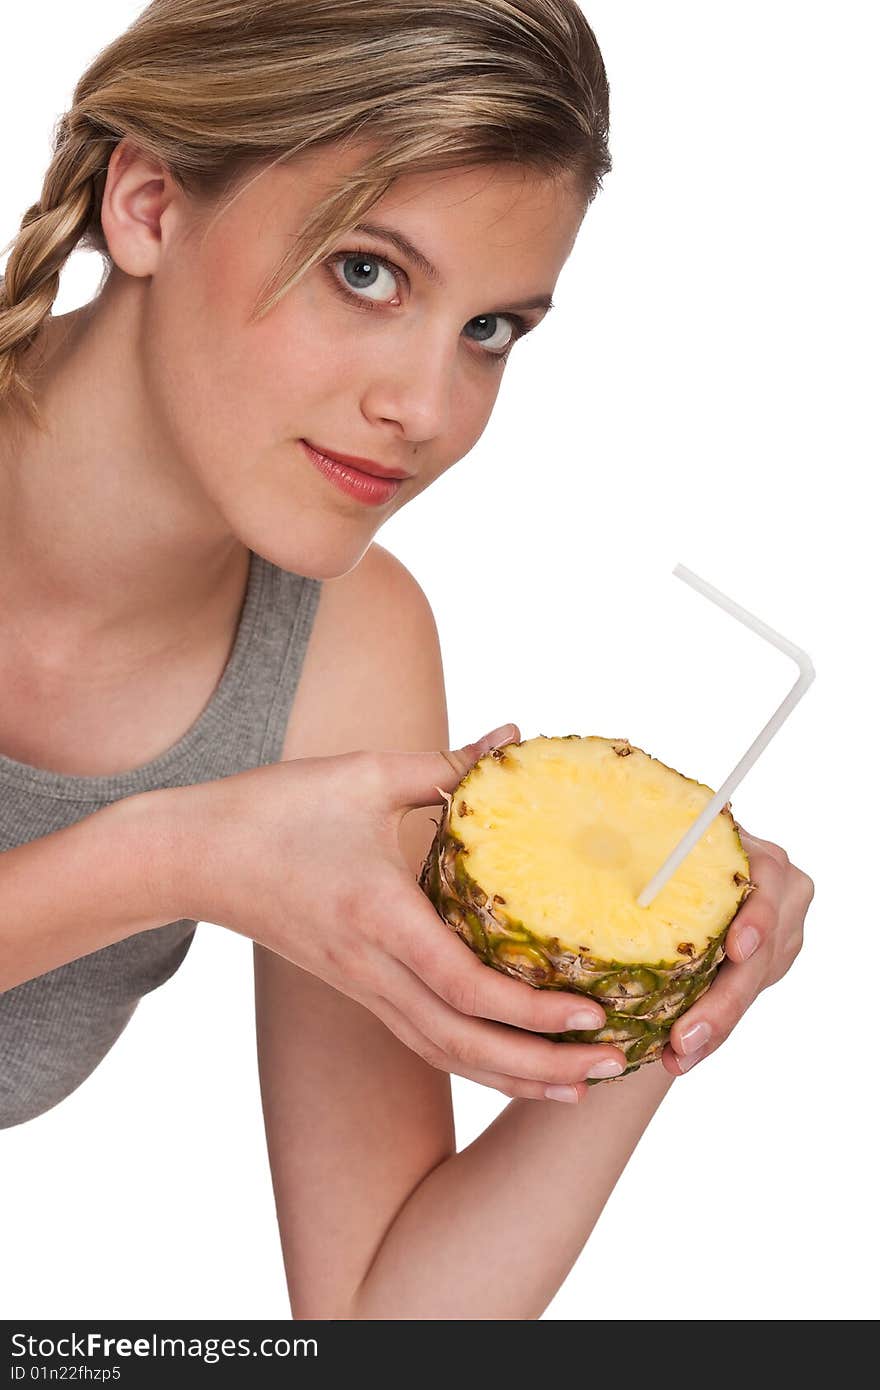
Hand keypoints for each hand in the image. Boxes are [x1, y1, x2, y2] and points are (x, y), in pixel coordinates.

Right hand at [174, 725, 626, 1100]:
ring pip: (442, 1053)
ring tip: (577, 1086)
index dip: (532, 1008)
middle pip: (462, 1041)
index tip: (593, 1009)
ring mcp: (359, 984)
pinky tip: (510, 1061)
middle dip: (541, 1063)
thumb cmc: (273, 809)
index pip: (464, 983)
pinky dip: (472, 1058)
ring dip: (512, 1075)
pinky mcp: (354, 986)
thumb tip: (513, 734)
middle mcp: (370, 965)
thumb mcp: (363, 775)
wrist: (192, 855)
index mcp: (378, 913)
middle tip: (614, 1064)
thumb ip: (447, 764)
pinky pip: (420, 1038)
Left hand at [662, 826, 814, 1075]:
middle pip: (761, 950)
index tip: (735, 949)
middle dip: (724, 1001)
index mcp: (752, 852)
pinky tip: (682, 1057)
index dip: (756, 918)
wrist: (661, 887)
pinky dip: (711, 1033)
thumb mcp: (654, 837)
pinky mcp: (766, 965)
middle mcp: (775, 892)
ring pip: (751, 986)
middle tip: (685, 1036)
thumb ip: (645, 842)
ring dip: (714, 1026)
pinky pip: (740, 1004)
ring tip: (678, 1055)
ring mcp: (775, 932)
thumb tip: (598, 842)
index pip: (767, 881)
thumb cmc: (649, 851)